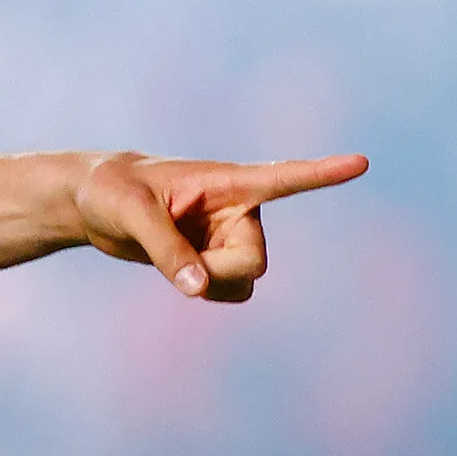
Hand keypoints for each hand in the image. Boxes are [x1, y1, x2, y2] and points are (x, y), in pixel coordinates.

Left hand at [73, 149, 369, 301]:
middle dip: (220, 273)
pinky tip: (181, 273)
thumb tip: (199, 290)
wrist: (95, 204)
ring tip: (173, 261)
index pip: (283, 177)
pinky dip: (206, 292)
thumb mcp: (132, 213)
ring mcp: (230, 236)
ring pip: (245, 281)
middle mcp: (240, 209)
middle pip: (254, 261)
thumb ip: (167, 250)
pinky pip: (229, 291)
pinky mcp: (217, 259)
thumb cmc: (112, 191)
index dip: (322, 174)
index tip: (361, 163)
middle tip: (181, 266)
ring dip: (212, 285)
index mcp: (228, 181)